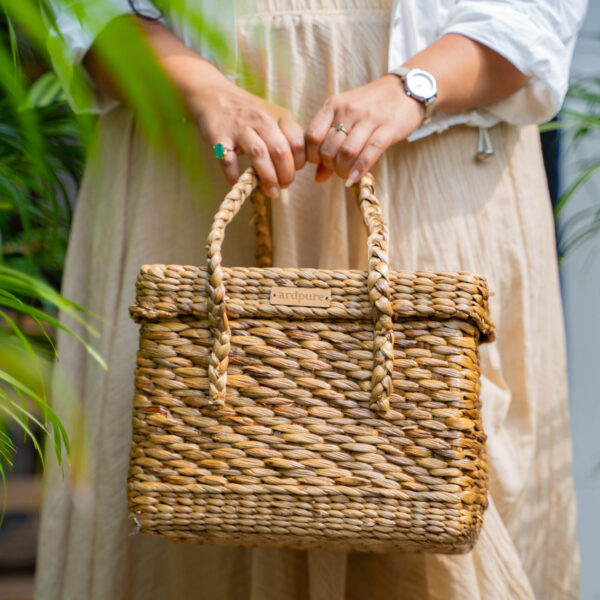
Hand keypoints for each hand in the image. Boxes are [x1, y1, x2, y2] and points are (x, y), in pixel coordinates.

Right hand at [188, 75, 305, 196]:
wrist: (212, 95)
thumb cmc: (248, 113)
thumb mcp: (273, 117)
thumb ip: (286, 137)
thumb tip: (296, 167)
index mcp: (279, 116)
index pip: (298, 143)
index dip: (299, 163)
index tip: (293, 171)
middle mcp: (261, 119)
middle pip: (281, 151)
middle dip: (285, 175)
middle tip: (283, 186)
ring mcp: (239, 128)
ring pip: (259, 155)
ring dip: (268, 178)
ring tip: (271, 191)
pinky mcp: (219, 138)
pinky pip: (230, 162)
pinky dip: (236, 177)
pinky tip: (241, 183)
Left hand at [306, 75, 424, 183]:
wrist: (405, 89)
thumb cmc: (371, 107)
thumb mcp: (345, 118)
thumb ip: (329, 145)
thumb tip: (318, 178)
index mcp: (333, 105)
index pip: (312, 136)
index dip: (313, 156)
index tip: (321, 162)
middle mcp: (348, 110)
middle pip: (328, 149)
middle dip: (330, 166)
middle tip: (337, 168)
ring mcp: (369, 118)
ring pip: (347, 153)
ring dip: (343, 170)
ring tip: (346, 174)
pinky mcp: (387, 128)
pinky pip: (369, 153)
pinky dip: (359, 169)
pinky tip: (355, 177)